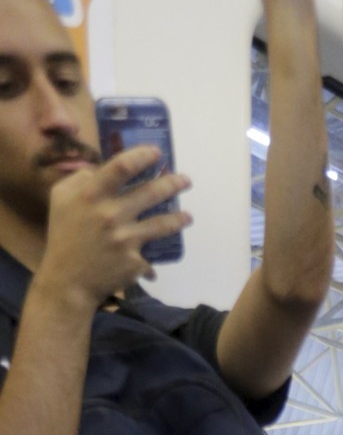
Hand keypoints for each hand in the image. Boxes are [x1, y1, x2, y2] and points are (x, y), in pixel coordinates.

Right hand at [38, 152, 190, 307]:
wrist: (68, 281)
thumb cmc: (64, 235)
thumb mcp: (61, 198)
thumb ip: (80, 179)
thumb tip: (100, 168)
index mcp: (91, 195)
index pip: (122, 167)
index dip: (143, 156)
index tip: (158, 153)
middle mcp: (111, 215)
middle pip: (151, 192)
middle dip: (173, 183)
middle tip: (185, 180)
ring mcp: (125, 239)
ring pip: (162, 224)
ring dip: (179, 218)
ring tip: (188, 216)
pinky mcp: (135, 261)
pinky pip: (149, 256)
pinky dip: (151, 260)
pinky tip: (155, 263)